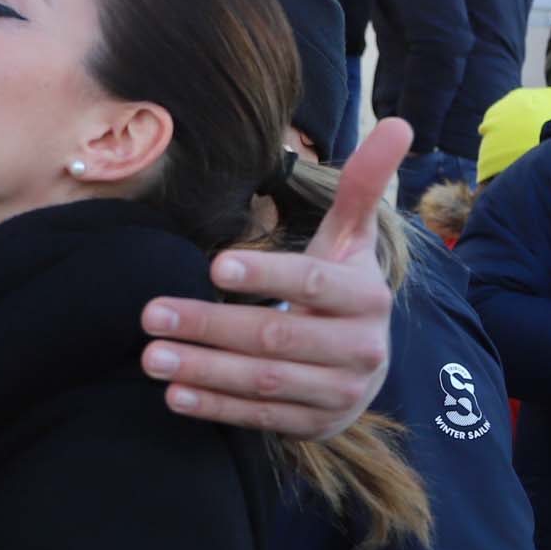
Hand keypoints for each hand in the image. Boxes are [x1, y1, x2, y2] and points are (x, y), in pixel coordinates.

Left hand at [140, 117, 406, 436]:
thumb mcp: (349, 240)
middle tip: (150, 313)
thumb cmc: (340, 288)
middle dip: (209, 325)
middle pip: (275, 337)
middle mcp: (362, 350)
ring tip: (151, 356)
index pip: (311, 283)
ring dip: (203, 370)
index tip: (212, 264)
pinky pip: (260, 418)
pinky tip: (174, 395)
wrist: (363, 362)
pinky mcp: (316, 426)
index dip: (265, 275)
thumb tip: (399, 123)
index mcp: (366, 297)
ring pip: (263, 381)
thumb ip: (364, 186)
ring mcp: (340, 394)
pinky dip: (216, 408)